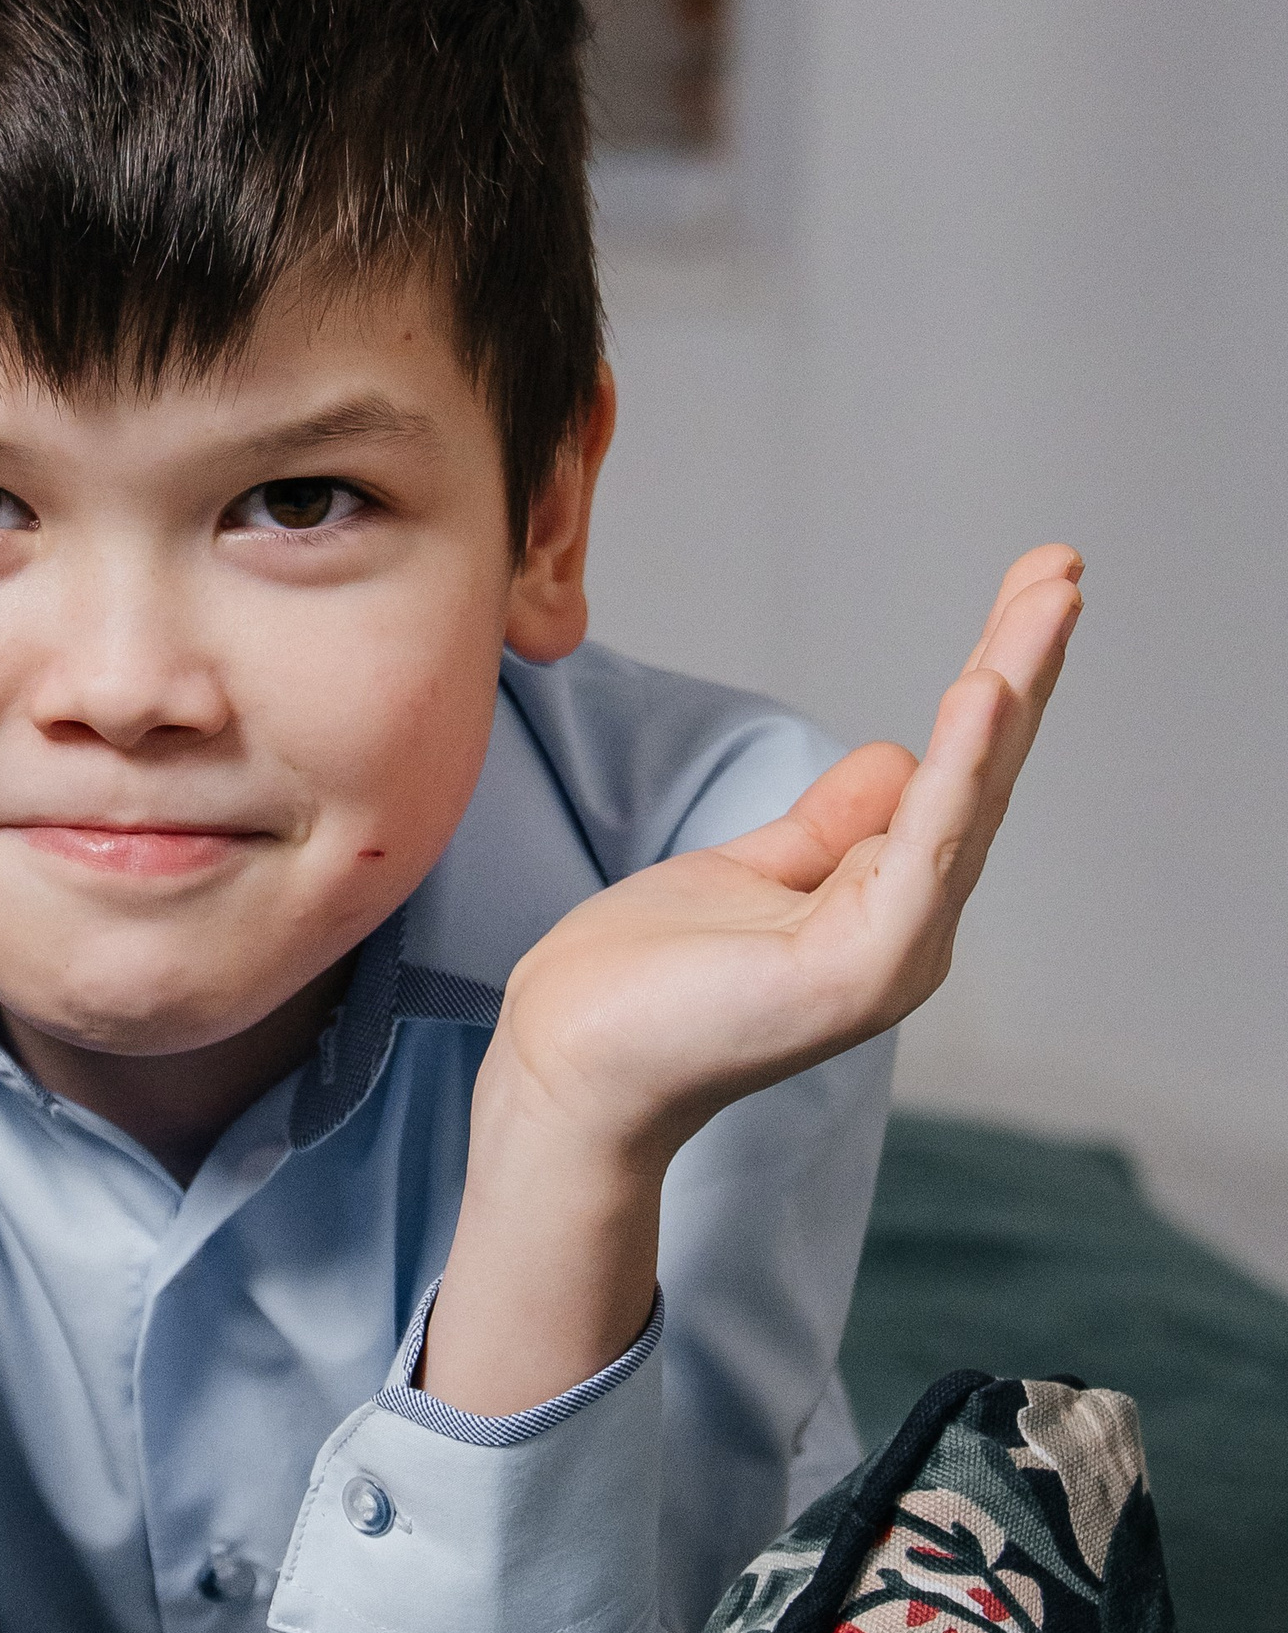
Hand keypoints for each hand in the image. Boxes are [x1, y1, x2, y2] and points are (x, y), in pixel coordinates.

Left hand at [419, 544, 1082, 1414]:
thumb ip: (830, 826)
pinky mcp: (859, 971)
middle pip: (982, 776)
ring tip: (1049, 603)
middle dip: (1022, 663)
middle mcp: (908, 928)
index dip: (998, 675)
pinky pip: (922, 852)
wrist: (568, 1068)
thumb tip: (902, 756)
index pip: (958, 769)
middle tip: (1064, 564)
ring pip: (969, 802)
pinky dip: (956, 772)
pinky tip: (982, 694)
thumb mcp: (751, 870)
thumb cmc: (644, 981)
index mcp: (886, 902)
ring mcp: (892, 954)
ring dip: (1010, 695)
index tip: (1034, 582)